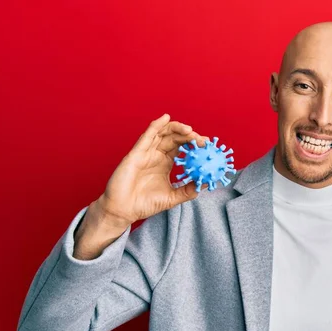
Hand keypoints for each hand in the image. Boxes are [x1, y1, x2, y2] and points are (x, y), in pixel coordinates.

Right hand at [95, 114, 209, 228]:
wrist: (124, 211)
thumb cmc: (145, 204)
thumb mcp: (172, 198)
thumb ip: (188, 191)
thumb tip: (205, 184)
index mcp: (165, 163)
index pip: (182, 148)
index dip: (193, 143)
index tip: (207, 145)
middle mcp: (156, 155)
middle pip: (174, 138)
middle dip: (189, 136)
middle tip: (201, 140)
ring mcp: (145, 153)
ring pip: (162, 133)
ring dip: (177, 128)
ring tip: (190, 130)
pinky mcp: (135, 153)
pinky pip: (146, 136)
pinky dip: (156, 125)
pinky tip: (166, 118)